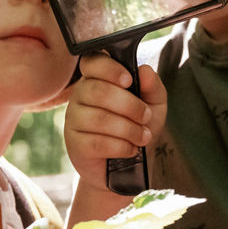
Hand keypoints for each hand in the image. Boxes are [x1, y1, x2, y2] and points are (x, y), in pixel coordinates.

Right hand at [63, 54, 166, 193]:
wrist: (128, 167)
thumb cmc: (137, 127)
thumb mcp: (153, 105)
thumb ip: (152, 85)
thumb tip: (144, 71)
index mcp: (97, 78)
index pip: (92, 61)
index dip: (109, 68)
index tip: (129, 80)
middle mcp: (80, 95)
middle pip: (98, 91)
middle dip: (130, 105)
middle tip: (146, 116)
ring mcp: (74, 120)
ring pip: (99, 118)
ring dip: (129, 129)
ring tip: (143, 137)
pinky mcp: (74, 144)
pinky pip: (97, 142)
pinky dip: (121, 146)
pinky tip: (130, 149)